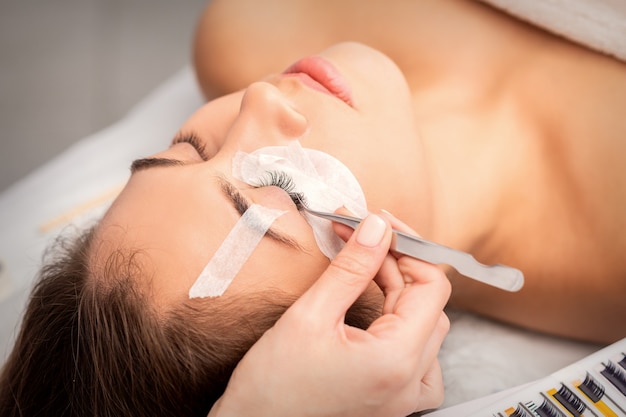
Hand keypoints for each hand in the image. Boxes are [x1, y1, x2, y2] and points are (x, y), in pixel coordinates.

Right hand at [209, 210, 450, 416]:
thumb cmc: (272, 386)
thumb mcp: (309, 315)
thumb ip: (351, 268)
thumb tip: (377, 227)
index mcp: (397, 360)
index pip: (431, 285)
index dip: (406, 247)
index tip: (377, 225)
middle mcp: (411, 382)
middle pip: (428, 303)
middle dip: (396, 264)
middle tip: (359, 241)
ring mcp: (405, 395)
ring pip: (426, 327)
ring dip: (400, 291)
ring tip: (365, 270)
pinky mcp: (393, 400)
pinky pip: (421, 357)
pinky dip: (404, 325)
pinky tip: (381, 314)